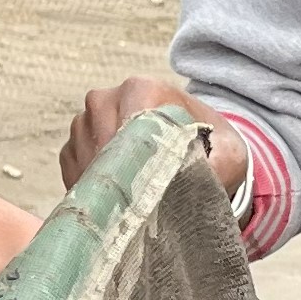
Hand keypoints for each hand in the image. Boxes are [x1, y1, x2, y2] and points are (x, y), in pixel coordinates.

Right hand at [65, 72, 248, 195]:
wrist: (195, 146)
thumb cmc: (211, 148)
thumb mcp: (228, 155)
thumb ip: (217, 166)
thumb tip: (193, 182)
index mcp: (142, 89)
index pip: (125, 130)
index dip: (137, 168)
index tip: (150, 196)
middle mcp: (106, 98)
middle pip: (100, 148)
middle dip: (120, 182)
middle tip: (141, 210)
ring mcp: (85, 121)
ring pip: (83, 161)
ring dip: (105, 189)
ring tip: (133, 207)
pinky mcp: (74, 145)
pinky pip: (72, 171)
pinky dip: (91, 192)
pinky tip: (117, 202)